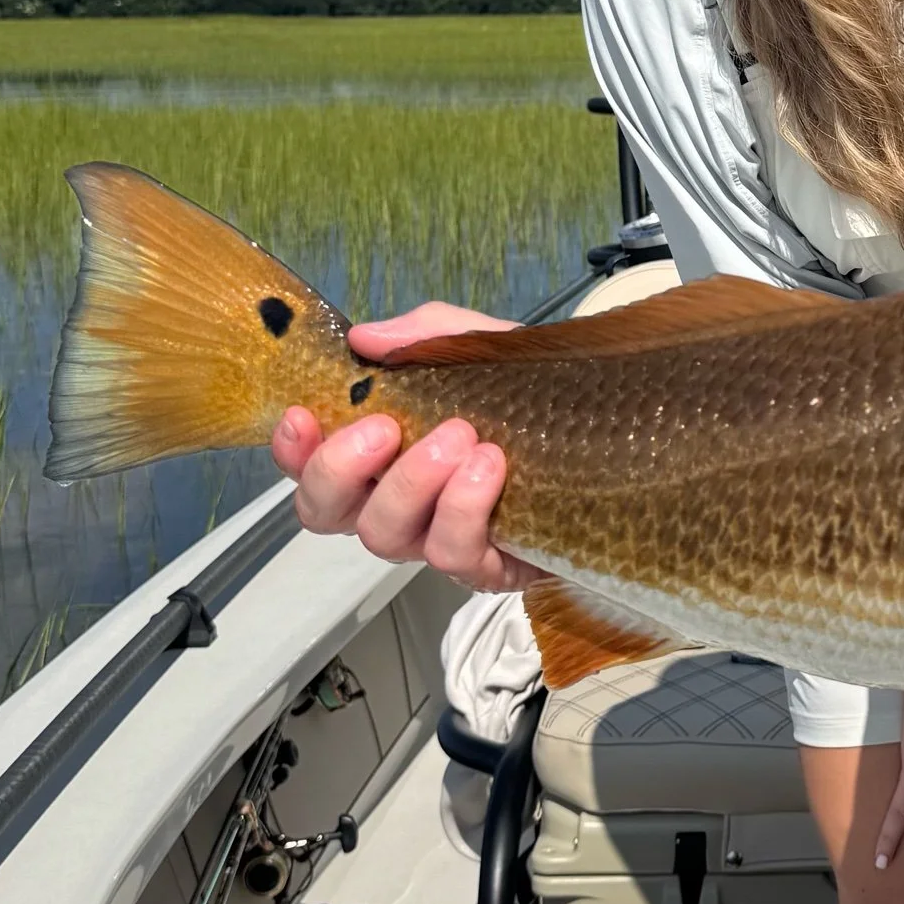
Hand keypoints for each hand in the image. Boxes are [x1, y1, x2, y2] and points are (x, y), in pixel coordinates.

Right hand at [270, 302, 544, 590]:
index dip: (293, 449)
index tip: (304, 415)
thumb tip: (367, 338)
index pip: (309, 464)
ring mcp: (437, 538)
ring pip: (386, 536)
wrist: (610, 426)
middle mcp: (398, 501)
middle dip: (343, 468)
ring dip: (413, 483)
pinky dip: (464, 508)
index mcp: (382, 452)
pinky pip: (454, 555)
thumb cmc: (529, 392)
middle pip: (326, 511)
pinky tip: (490, 468)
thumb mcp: (478, 347)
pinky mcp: (488, 566)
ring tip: (461, 438)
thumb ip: (423, 336)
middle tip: (387, 428)